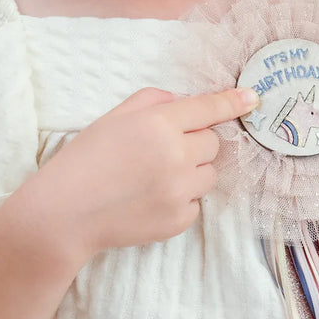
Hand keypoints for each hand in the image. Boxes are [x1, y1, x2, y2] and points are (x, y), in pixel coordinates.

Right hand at [47, 86, 258, 252]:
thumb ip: (155, 101)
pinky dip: (181, 199)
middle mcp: (176, 156)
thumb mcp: (115, 116)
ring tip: (156, 176)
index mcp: (159, 124)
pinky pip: (196, 203)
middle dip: (196, 143)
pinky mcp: (179, 221)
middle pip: (213, 143)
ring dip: (192, 171)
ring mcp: (180, 191)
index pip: (209, 109)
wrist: (65, 213)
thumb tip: (185, 103)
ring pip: (209, 174)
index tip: (252, 98)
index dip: (233, 102)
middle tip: (164, 150)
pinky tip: (151, 198)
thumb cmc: (86, 159)